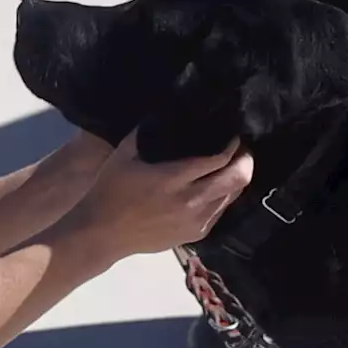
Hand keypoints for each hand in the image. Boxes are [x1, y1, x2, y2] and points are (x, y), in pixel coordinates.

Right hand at [62, 134, 253, 259]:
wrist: (102, 234)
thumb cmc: (110, 190)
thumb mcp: (123, 155)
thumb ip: (144, 132)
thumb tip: (162, 112)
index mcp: (173, 178)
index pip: (218, 160)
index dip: (232, 145)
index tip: (233, 135)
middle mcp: (191, 201)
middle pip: (236, 179)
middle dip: (245, 160)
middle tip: (241, 149)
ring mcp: (196, 221)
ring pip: (233, 197)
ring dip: (236, 179)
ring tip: (232, 166)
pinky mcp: (195, 235)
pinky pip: (220, 212)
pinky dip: (224, 196)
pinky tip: (216, 188)